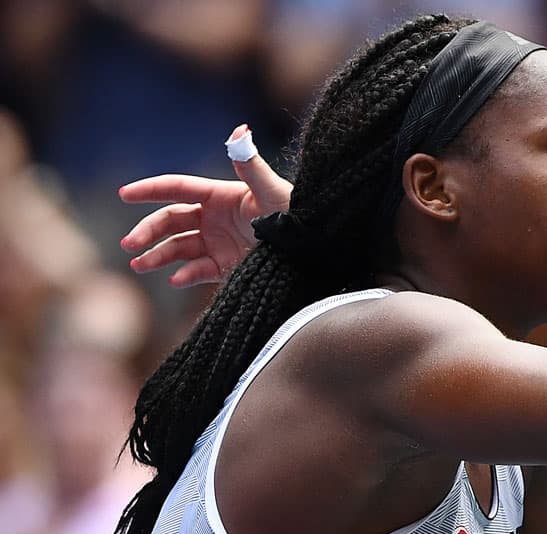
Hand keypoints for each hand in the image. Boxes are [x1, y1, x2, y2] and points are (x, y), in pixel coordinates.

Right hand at [119, 124, 292, 286]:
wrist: (313, 248)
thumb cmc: (296, 215)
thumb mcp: (272, 191)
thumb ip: (251, 165)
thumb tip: (239, 131)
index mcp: (220, 196)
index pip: (177, 189)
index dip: (150, 190)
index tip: (124, 194)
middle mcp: (214, 218)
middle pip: (170, 221)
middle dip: (147, 231)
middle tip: (129, 244)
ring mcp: (218, 243)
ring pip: (178, 248)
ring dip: (157, 256)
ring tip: (139, 265)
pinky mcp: (226, 267)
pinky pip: (199, 271)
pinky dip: (186, 276)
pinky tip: (177, 279)